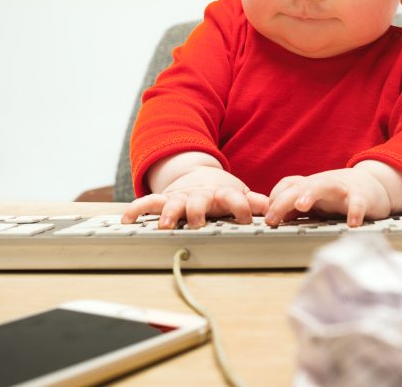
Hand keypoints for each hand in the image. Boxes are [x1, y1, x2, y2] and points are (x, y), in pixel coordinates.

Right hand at [121, 166, 268, 228]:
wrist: (199, 175)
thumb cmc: (222, 193)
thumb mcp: (241, 195)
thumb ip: (256, 202)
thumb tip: (274, 208)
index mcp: (222, 194)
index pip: (234, 199)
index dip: (241, 207)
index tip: (246, 219)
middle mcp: (200, 195)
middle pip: (199, 202)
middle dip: (197, 211)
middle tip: (197, 223)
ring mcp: (181, 197)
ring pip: (172, 204)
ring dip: (168, 214)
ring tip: (164, 225)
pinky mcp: (165, 199)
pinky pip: (148, 203)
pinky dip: (137, 210)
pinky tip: (127, 219)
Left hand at [264, 168, 392, 226]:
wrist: (373, 185)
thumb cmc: (339, 195)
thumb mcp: (315, 201)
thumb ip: (296, 208)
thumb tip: (276, 219)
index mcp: (310, 186)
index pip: (287, 186)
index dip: (274, 199)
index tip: (267, 218)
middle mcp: (322, 184)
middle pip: (300, 186)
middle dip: (283, 200)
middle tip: (272, 219)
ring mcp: (342, 188)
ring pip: (324, 185)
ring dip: (311, 193)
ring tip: (301, 206)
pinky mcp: (362, 196)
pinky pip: (357, 202)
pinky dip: (355, 211)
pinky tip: (352, 224)